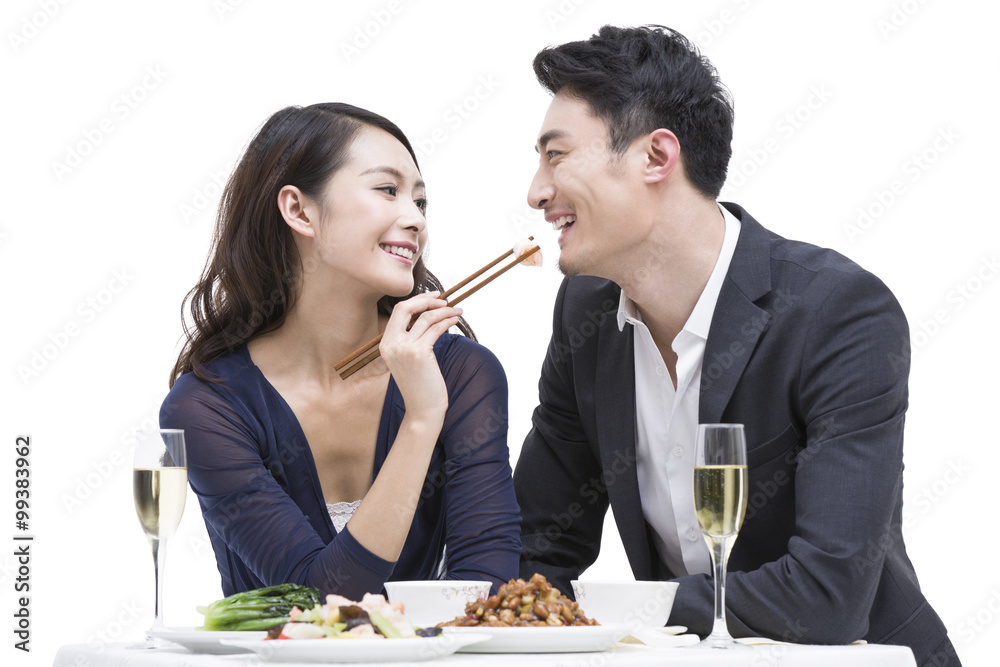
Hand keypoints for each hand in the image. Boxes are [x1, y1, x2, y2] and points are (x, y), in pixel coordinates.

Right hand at [378, 292, 461, 421]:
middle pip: (406, 308)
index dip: (416, 300)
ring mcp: (403, 349)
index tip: (432, 297)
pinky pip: (435, 328)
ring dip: (444, 311)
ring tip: (457, 311)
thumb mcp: (409, 359)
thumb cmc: (421, 385)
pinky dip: (447, 321)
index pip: (398, 311)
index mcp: (385, 345)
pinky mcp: (418, 353)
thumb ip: (411, 338)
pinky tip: (455, 320)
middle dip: (427, 300)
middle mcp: (390, 345)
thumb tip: (428, 314)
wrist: (423, 409)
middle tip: (444, 300)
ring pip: (425, 317)